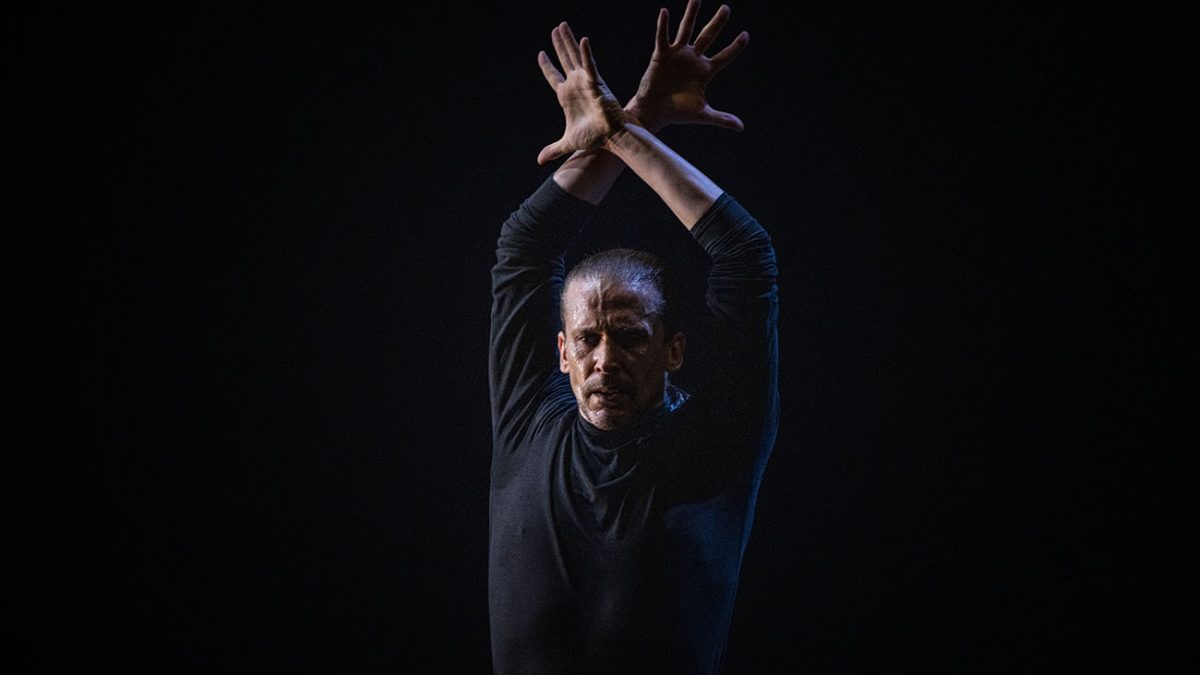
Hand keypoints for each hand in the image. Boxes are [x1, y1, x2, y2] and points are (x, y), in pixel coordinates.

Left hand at [537, 22, 627, 164]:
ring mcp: (586, 83)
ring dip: (568, 41)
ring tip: (561, 25)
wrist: (611, 138)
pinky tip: (583, 40)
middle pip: (564, 60)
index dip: (547, 67)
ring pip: (574, 57)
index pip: (553, 77)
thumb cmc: (594, 138)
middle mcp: (576, 86)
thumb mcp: (567, 143)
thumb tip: (540, 160)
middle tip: (555, 29)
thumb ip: (553, 149)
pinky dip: (586, 54)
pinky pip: (590, 66)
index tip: (541, 55)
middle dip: (558, 45)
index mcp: (567, 97)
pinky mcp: (596, 84)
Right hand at [627, 0, 749, 131]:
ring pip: (686, 31)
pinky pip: (663, 37)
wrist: (654, 112)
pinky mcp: (661, 55)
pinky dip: (663, 25)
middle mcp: (693, 59)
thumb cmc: (677, 112)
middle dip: (717, 23)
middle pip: (708, 36)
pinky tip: (665, 12)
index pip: (725, 56)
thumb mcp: (702, 114)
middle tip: (726, 9)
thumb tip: (741, 127)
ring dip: (691, 15)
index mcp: (705, 71)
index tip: (746, 36)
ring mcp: (678, 55)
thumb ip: (722, 118)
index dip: (735, 47)